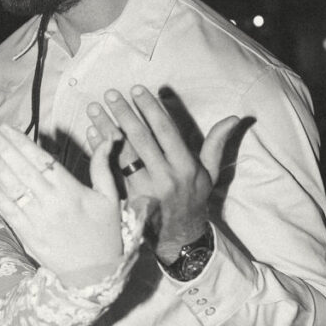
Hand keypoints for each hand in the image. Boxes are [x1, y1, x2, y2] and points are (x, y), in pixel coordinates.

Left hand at [0, 124, 122, 284]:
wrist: (95, 275)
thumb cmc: (105, 234)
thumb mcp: (110, 198)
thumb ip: (103, 167)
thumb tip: (108, 140)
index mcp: (71, 190)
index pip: (41, 160)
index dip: (22, 142)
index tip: (7, 128)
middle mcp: (51, 202)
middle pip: (22, 169)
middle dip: (3, 148)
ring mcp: (37, 219)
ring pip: (12, 187)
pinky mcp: (28, 235)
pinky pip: (8, 210)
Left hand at [87, 87, 238, 262]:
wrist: (179, 236)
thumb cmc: (195, 198)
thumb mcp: (211, 172)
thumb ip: (217, 143)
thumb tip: (234, 118)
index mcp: (185, 166)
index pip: (166, 131)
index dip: (151, 109)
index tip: (137, 90)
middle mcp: (165, 176)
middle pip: (141, 139)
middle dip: (125, 114)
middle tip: (111, 94)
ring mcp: (145, 188)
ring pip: (122, 153)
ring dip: (106, 129)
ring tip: (94, 109)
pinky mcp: (129, 197)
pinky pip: (111, 170)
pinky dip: (100, 151)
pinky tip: (91, 133)